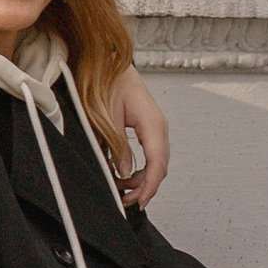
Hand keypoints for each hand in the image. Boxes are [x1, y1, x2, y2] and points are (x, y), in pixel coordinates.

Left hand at [115, 66, 169, 208]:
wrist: (111, 65)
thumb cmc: (108, 83)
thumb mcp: (107, 117)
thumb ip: (117, 145)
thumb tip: (125, 171)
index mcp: (152, 123)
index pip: (157, 162)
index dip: (150, 186)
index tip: (140, 201)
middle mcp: (159, 127)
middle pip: (160, 166)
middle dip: (145, 188)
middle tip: (126, 202)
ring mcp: (156, 129)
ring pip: (156, 163)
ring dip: (142, 180)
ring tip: (122, 190)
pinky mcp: (149, 130)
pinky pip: (150, 155)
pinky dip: (140, 170)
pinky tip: (125, 176)